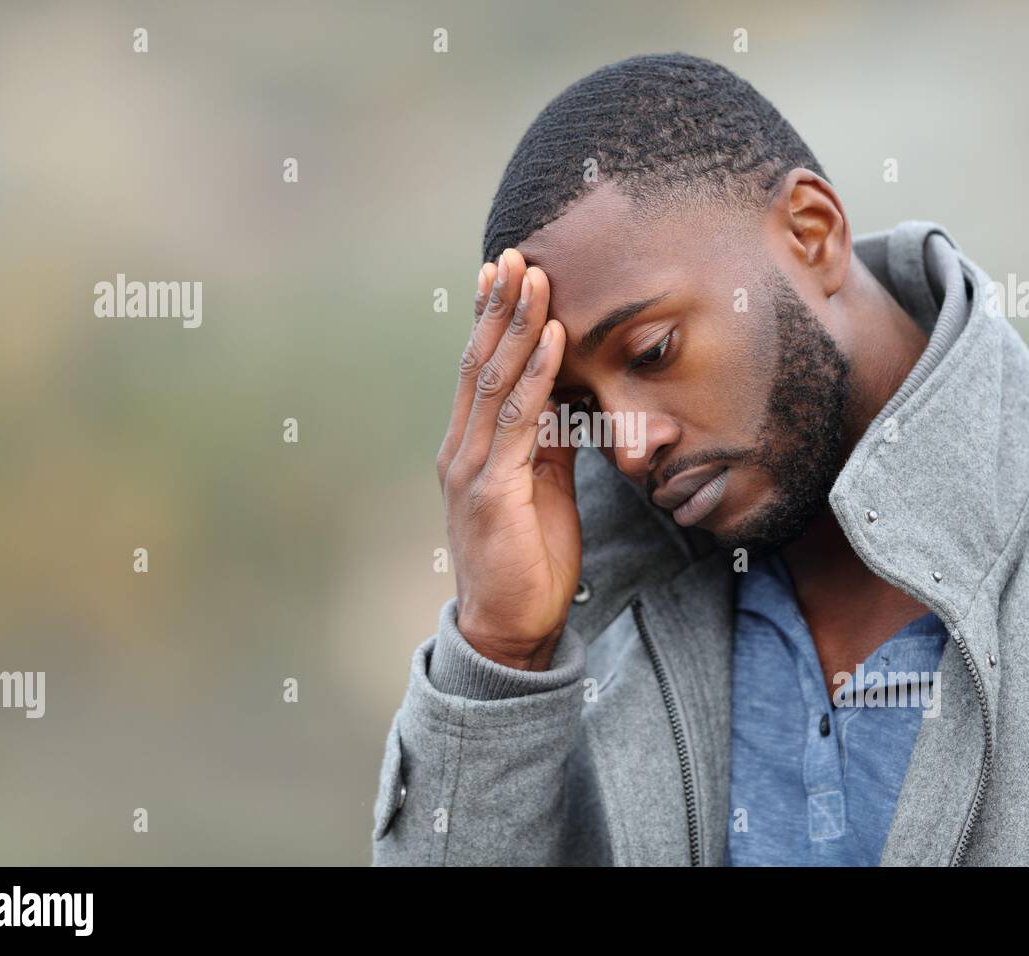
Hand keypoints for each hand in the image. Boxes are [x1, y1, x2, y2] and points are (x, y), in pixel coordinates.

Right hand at [435, 248, 579, 670]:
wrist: (512, 629)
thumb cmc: (529, 559)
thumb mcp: (545, 487)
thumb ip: (549, 440)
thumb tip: (567, 393)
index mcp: (471, 448)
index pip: (479, 371)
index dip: (490, 320)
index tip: (504, 273)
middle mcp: (461, 450)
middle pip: (479, 364)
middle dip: (499, 307)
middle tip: (515, 254)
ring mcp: (472, 470)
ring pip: (494, 382)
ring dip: (517, 327)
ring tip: (535, 278)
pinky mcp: (492, 492)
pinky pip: (518, 422)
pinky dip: (536, 376)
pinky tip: (551, 341)